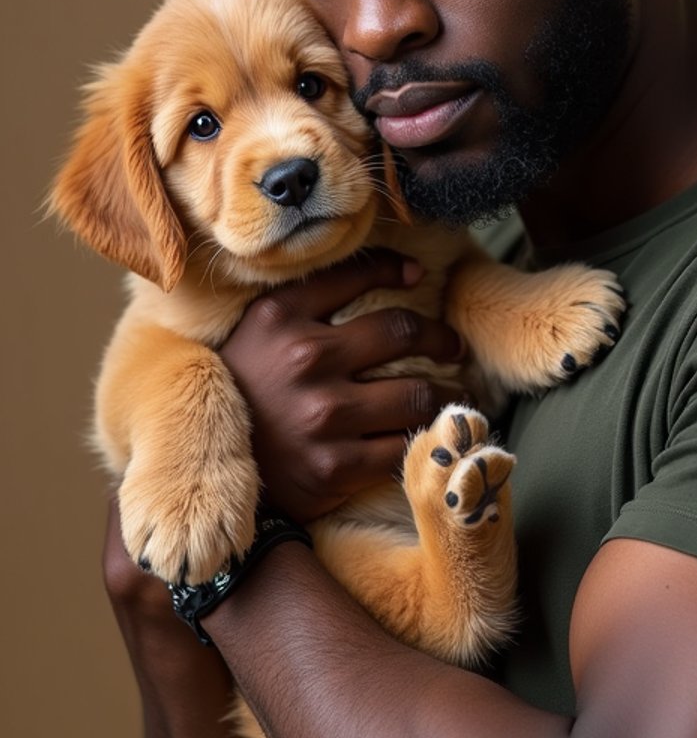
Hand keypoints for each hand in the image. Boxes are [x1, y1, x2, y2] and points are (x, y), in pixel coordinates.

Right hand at [219, 250, 463, 521]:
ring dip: (445, 392)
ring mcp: (322, 416)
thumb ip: (308, 298)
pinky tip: (430, 433)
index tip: (416, 276)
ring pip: (416, 393)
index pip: (356, 274)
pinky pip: (403, 446)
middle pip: (403, 331)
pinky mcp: (335, 467)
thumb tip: (391, 270)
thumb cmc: (240, 389)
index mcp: (280, 317)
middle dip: (440, 337)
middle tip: (453, 346)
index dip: (395, 269)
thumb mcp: (257, 330)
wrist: (202, 467)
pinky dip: (423, 438)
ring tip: (453, 392)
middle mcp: (304, 360)